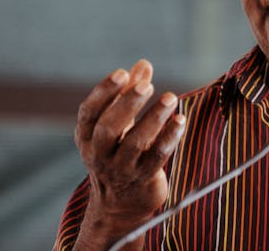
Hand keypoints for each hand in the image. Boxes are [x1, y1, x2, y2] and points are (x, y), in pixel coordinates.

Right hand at [73, 59, 185, 249]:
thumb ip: (129, 93)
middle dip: (127, 104)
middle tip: (147, 86)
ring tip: (170, 97)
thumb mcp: (119, 123)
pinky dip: (169, 137)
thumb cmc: (119, 151)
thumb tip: (143, 64)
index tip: (122, 74)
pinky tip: (180, 121)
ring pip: (135, 143)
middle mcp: (99, 154)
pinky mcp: (143, 179)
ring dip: (153, 118)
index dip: (103, 92)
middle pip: (108, 128)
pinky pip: (157, 157)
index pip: (89, 113)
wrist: (120, 203)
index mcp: (87, 137)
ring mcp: (121, 169)